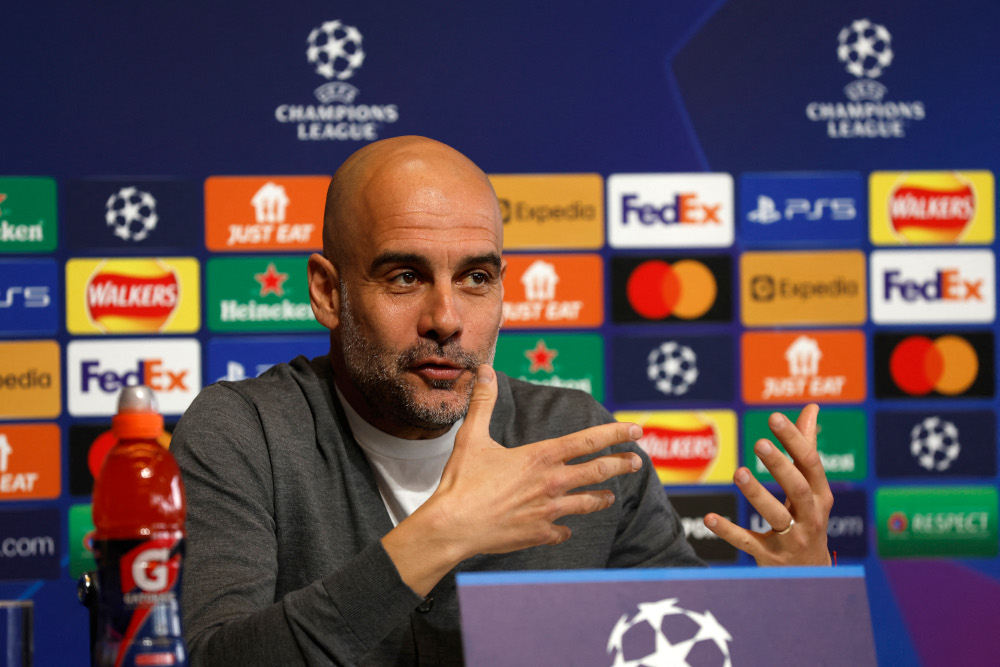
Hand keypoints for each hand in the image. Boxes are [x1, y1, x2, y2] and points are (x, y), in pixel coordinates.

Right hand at [383, 364, 643, 593]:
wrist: (454, 526)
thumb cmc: (462, 481)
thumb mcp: (472, 436)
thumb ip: (483, 402)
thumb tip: (484, 370)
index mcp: (541, 456)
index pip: (588, 441)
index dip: (615, 433)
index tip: (636, 430)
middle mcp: (552, 483)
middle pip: (598, 471)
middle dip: (622, 464)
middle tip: (638, 461)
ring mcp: (549, 511)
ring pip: (587, 503)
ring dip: (601, 498)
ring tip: (610, 497)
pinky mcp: (540, 534)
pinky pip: (561, 531)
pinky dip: (564, 528)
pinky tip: (566, 529)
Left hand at [703, 404, 832, 565]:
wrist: (812, 575)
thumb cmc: (809, 519)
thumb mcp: (814, 488)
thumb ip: (807, 448)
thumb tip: (811, 409)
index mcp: (821, 496)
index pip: (811, 465)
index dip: (795, 441)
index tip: (774, 418)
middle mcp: (810, 517)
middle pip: (798, 489)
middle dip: (780, 466)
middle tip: (759, 442)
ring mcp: (791, 539)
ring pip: (775, 516)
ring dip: (756, 495)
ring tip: (738, 472)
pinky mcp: (770, 558)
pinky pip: (748, 543)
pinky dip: (728, 531)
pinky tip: (710, 518)